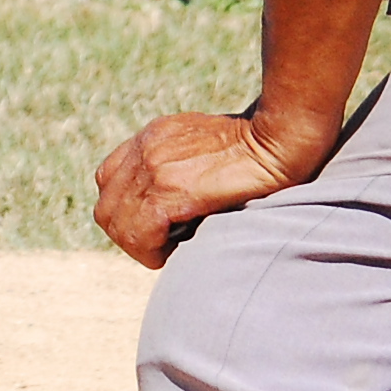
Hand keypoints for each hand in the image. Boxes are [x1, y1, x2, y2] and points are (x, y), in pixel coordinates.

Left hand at [91, 108, 336, 267]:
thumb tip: (171, 206)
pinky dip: (150, 250)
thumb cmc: (258, 148)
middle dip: (127, 234)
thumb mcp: (206, 148)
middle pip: (107, 206)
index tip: (153, 226)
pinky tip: (173, 253)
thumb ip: (180, 166)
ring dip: (139, 246)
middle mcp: (145, 149)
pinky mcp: (170, 190)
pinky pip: (140, 232)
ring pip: (117, 222)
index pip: (108, 180)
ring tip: (167, 251)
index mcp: (151, 137)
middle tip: (157, 247)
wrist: (283, 138)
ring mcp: (154, 168)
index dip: (124, 210)